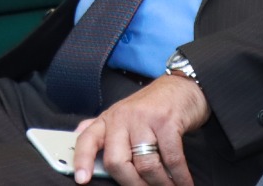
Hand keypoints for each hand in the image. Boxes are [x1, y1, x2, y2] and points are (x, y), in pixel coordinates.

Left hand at [72, 75, 209, 185]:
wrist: (181, 87)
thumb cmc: (151, 107)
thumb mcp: (123, 115)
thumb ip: (103, 130)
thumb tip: (77, 139)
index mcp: (108, 120)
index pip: (87, 140)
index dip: (83, 161)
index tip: (82, 180)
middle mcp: (122, 118)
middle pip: (117, 162)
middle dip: (133, 185)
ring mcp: (144, 119)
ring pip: (145, 165)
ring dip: (160, 184)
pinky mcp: (167, 122)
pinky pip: (172, 159)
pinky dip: (180, 177)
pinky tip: (185, 183)